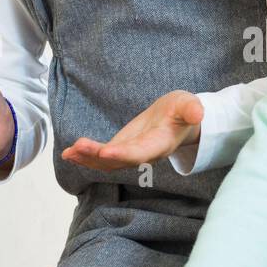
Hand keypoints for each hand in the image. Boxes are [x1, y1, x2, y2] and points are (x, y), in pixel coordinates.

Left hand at [62, 90, 203, 170]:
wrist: (178, 119)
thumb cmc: (182, 111)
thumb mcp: (189, 105)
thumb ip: (192, 109)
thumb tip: (198, 114)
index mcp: (161, 144)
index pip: (141, 152)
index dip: (124, 154)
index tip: (106, 152)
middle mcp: (144, 154)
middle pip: (120, 160)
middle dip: (98, 156)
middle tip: (78, 148)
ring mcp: (131, 154)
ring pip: (108, 162)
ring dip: (88, 159)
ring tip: (69, 152)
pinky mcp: (120, 150)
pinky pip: (102, 158)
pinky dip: (85, 156)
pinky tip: (69, 153)